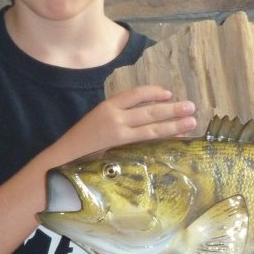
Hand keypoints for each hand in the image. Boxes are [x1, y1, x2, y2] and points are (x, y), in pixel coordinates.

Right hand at [57, 85, 196, 159]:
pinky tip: (176, 139)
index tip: (169, 94)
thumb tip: (144, 117)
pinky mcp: (120, 150)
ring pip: (152, 127)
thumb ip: (118, 118)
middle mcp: (114, 117)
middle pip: (149, 110)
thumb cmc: (81, 143)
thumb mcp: (97, 122)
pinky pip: (147, 143)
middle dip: (172, 109)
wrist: (61, 160)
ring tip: (191, 122)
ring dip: (174, 124)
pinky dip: (164, 140)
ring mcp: (118, 134)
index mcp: (107, 106)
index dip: (154, 93)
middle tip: (191, 107)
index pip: (135, 94)